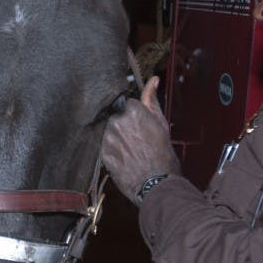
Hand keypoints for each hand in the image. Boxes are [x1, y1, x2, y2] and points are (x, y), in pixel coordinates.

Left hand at [102, 76, 180, 202]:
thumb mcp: (161, 123)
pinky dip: (108, 147)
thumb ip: (152, 100)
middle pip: (112, 114)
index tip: (135, 120)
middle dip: (119, 121)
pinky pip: (101, 144)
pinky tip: (121, 155)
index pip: (123, 101)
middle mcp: (116, 120)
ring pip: (105, 129)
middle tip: (132, 136)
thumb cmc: (162, 153)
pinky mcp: (101, 153)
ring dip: (112, 134)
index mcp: (132, 109)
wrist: (156, 183)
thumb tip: (153, 79)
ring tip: (127, 146)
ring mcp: (106, 137)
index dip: (129, 110)